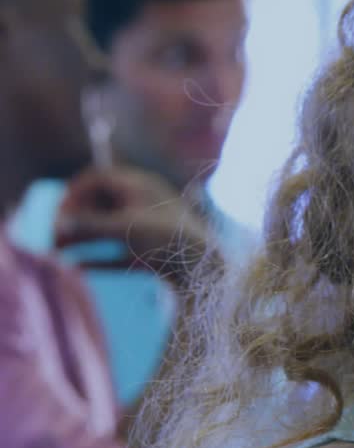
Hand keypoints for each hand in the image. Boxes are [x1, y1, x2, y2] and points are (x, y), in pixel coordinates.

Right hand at [53, 168, 213, 286]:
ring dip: (81, 238)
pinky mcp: (154, 253)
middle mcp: (145, 203)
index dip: (75, 191)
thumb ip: (89, 226)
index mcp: (142, 185)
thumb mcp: (125, 229)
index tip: (59, 211)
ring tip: (58, 252)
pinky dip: (99, 258)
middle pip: (100, 204)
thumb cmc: (168, 240)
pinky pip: (119, 253)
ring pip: (107, 229)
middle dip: (74, 219)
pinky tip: (78, 268)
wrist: (206, 271)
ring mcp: (149, 228)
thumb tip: (57, 225)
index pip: (99, 176)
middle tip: (54, 236)